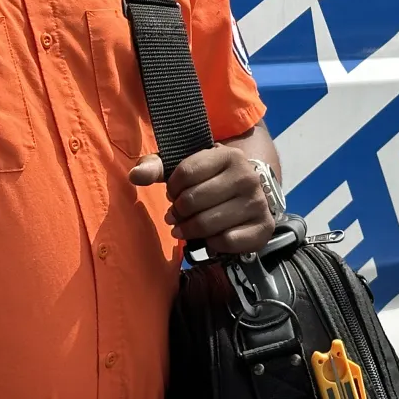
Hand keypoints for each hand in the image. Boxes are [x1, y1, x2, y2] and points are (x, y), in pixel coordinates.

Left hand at [129, 146, 273, 254]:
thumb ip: (157, 167)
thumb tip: (135, 175)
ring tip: (185, 227)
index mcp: (229, 155)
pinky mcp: (263, 227)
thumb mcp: (187, 167)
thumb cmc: (211, 179)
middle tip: (177, 213)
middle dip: (177, 211)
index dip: (172, 187)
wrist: (249, 194)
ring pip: (207, 224)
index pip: (185, 173)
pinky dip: (212, 244)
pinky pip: (226, 242)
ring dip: (189, 230)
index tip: (174, 192)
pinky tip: (210, 237)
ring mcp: (258, 203)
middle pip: (192, 201)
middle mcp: (248, 177)